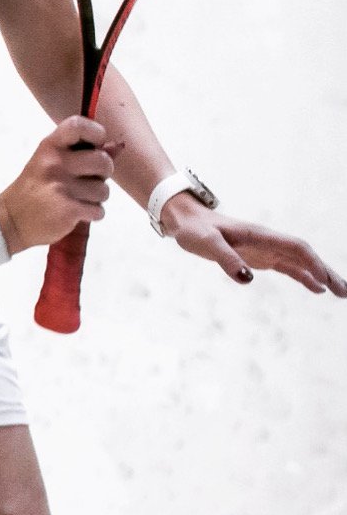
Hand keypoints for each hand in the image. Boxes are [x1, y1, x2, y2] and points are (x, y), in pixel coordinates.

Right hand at [0, 116, 120, 253]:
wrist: (10, 220)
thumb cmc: (34, 189)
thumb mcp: (49, 162)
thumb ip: (80, 153)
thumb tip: (116, 146)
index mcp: (49, 147)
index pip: (79, 125)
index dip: (96, 133)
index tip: (96, 145)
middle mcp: (55, 163)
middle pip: (103, 161)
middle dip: (103, 174)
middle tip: (89, 180)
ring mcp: (61, 186)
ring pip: (104, 190)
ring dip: (96, 198)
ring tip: (77, 199)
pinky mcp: (68, 209)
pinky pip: (98, 210)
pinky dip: (91, 214)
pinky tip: (75, 213)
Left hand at [159, 194, 346, 297]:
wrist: (184, 221)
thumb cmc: (194, 230)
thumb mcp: (206, 245)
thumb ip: (226, 260)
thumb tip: (248, 279)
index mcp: (259, 235)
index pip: (295, 248)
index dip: (312, 263)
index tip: (325, 281)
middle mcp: (267, 241)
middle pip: (304, 255)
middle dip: (326, 272)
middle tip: (345, 292)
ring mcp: (265, 249)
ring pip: (300, 262)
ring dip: (320, 276)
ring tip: (340, 293)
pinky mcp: (258, 257)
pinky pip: (287, 267)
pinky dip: (303, 277)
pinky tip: (316, 289)